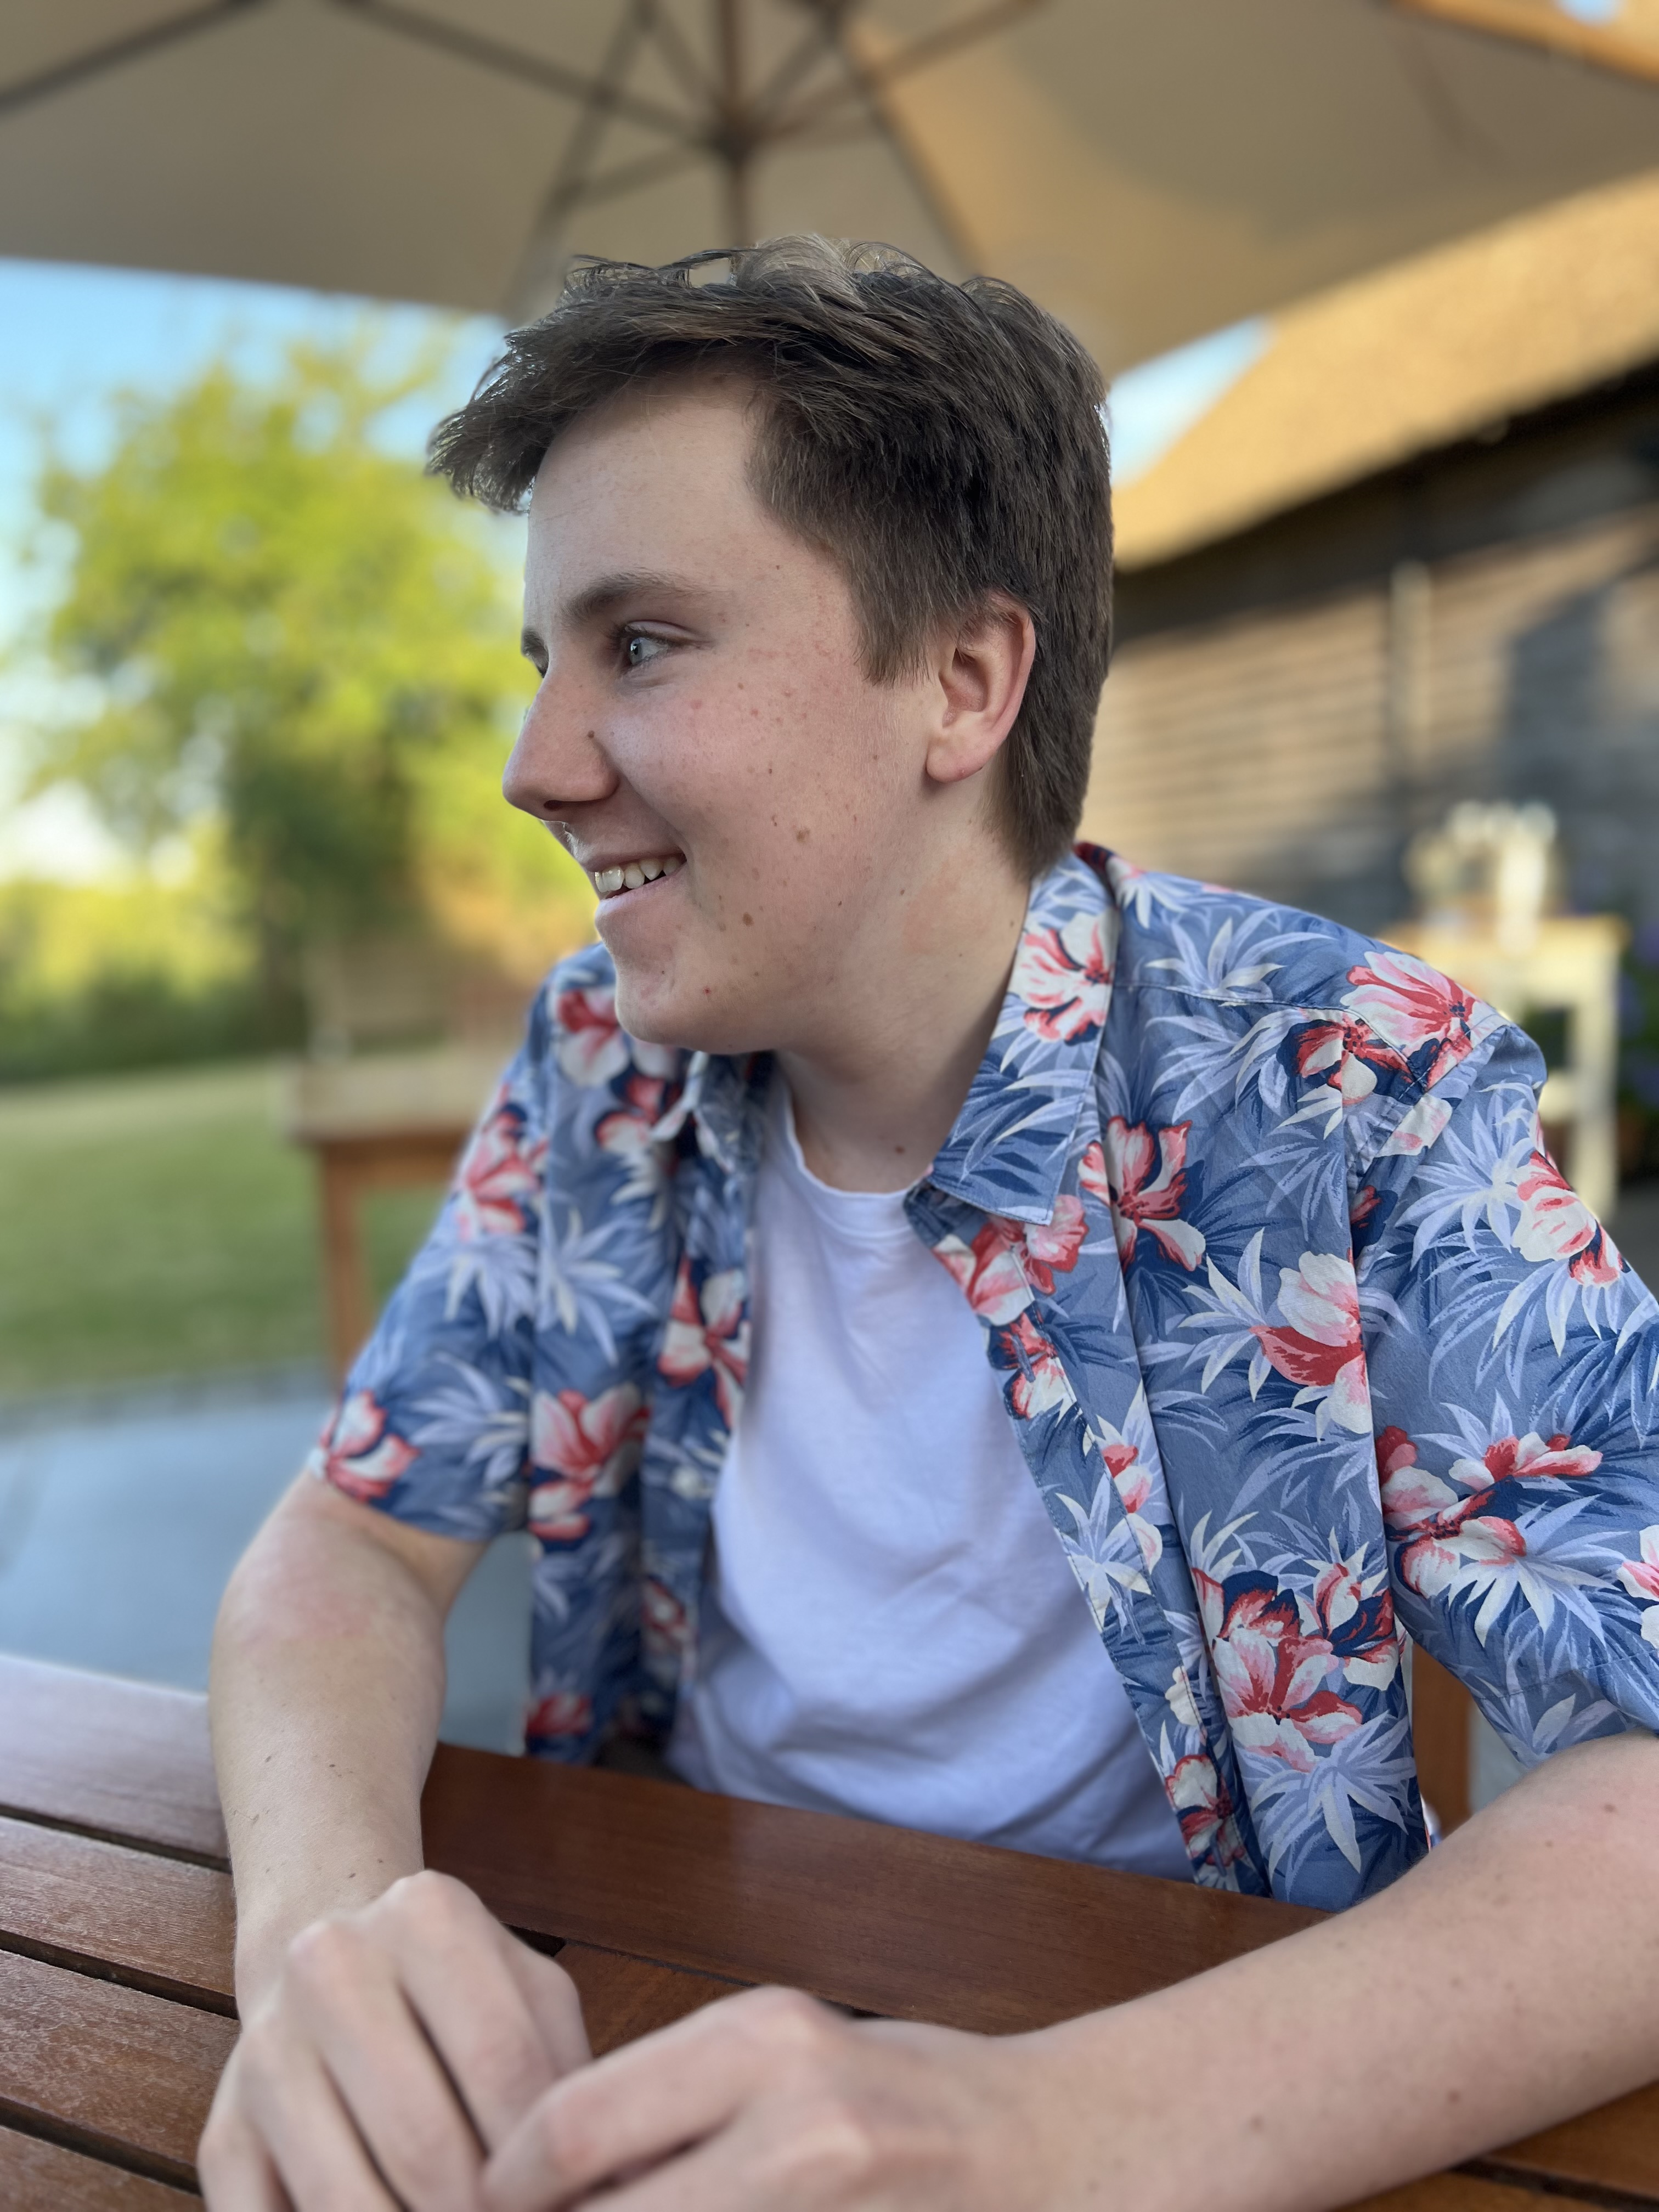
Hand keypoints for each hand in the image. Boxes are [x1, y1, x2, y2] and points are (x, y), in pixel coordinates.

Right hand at [200, 1870, 589, 2210]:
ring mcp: (265, 2050)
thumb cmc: (462, 1995)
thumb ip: (567, 2074)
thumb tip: (603, 2188)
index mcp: (425, 1914)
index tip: (568, 2207)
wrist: (332, 1963)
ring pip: (344, 2199)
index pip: (503, 2064)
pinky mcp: (220, 2135)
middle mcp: (330, 1963)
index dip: (545, 2164)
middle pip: (425, 2141)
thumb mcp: (531, 1997)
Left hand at [481, 1984, 1063, 2211]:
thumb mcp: (786, 2055)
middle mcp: (797, 2129)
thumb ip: (677, 2097)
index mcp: (765, 2043)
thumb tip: (545, 2163)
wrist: (1055, 2155)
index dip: (508, 2180)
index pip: (576, 2123)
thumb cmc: (907, 2095)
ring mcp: (825, 2209)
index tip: (486, 2198)